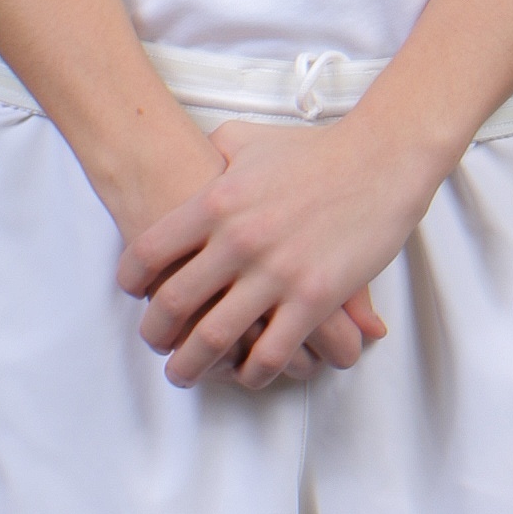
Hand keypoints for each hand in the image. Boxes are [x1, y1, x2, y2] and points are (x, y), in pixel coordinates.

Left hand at [115, 109, 439, 388]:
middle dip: (156, 334)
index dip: (132, 280)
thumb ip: (214, 152)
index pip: (150, 251)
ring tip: (186, 374)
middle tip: (156, 344)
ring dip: (192, 365)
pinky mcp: (314, 299)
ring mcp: (276, 273)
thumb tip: (196, 156)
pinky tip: (247, 373)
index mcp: (215, 202)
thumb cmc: (316, 150)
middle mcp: (238, 240)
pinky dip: (253, 372)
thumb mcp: (249, 139)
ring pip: (214, 339)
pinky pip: (271, 352)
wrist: (380, 160)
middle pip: (173, 303)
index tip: (134, 294)